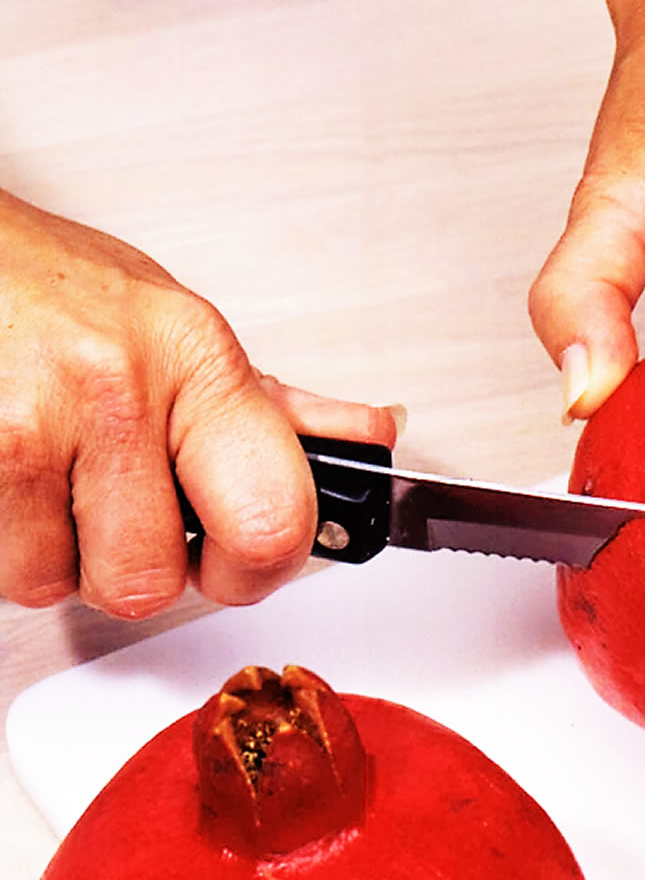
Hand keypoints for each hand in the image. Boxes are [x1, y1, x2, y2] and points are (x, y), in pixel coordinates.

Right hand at [0, 191, 396, 617]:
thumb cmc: (70, 296)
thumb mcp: (190, 338)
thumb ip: (281, 409)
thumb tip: (372, 434)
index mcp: (202, 363)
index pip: (272, 521)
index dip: (257, 573)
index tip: (242, 565)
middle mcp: (121, 390)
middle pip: (151, 582)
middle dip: (144, 572)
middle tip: (139, 524)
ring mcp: (32, 423)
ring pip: (65, 584)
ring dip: (69, 556)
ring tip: (70, 484)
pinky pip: (5, 567)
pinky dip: (16, 543)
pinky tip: (27, 482)